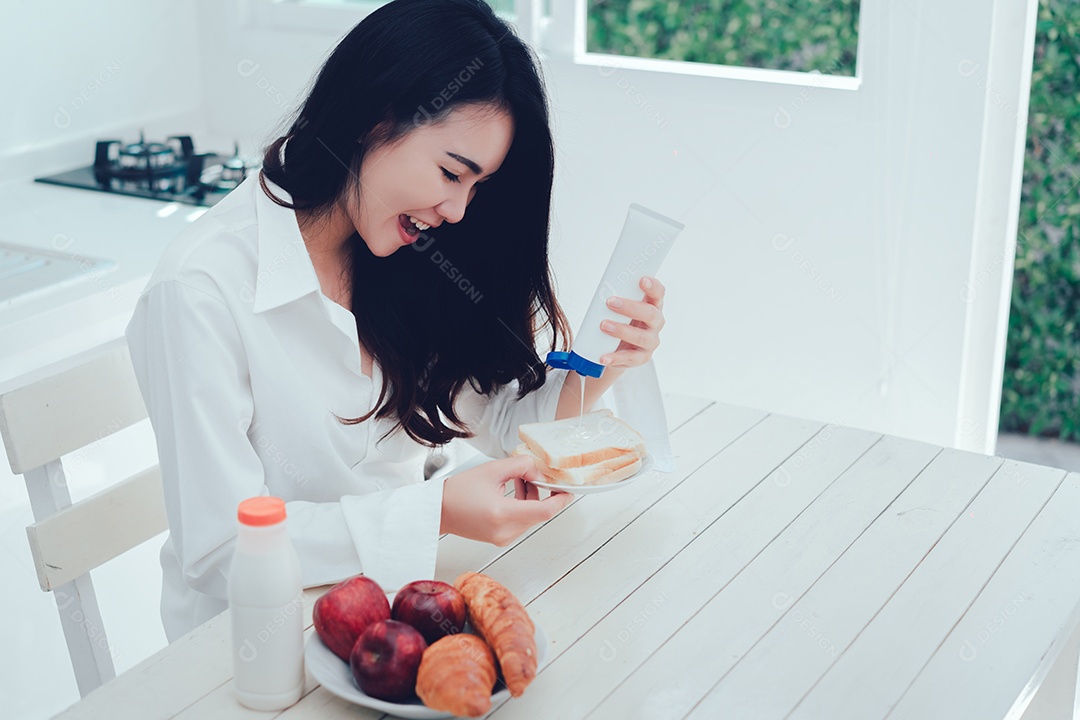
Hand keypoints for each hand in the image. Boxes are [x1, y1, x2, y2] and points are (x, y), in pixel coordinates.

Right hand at [440, 455, 573, 546]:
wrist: (438, 510)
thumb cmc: (457, 492)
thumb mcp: (492, 470)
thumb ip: (521, 466)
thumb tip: (539, 469)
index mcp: (502, 513)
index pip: (544, 511)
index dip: (560, 500)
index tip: (567, 490)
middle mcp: (504, 530)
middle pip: (539, 512)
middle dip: (541, 492)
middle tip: (533, 475)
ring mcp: (503, 538)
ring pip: (531, 517)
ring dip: (531, 498)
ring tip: (517, 481)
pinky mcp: (501, 539)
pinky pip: (522, 522)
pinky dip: (522, 507)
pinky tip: (512, 493)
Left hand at [598, 276, 665, 367]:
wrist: (616, 348)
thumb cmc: (619, 320)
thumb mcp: (620, 308)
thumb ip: (615, 298)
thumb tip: (600, 290)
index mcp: (652, 306)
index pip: (658, 294)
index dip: (653, 287)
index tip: (642, 280)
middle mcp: (656, 323)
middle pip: (650, 314)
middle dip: (630, 307)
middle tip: (610, 302)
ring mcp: (650, 341)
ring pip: (640, 336)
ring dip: (621, 330)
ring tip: (604, 325)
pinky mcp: (642, 357)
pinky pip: (630, 358)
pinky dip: (616, 357)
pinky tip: (604, 356)